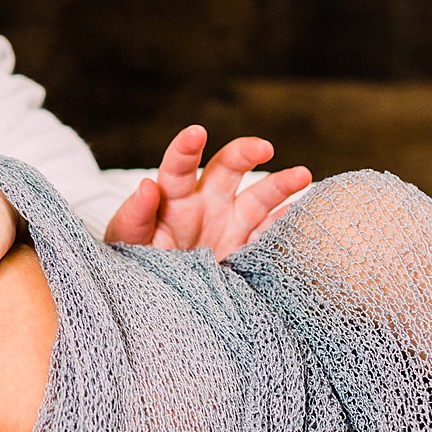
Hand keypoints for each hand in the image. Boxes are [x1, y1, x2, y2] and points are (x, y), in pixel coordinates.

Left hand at [103, 125, 310, 260]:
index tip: (196, 133)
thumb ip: (134, 216)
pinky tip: (305, 216)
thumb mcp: (126, 242)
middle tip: (262, 147)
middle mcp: (206, 204)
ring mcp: (230, 225)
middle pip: (227, 169)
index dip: (187, 149)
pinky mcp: (247, 249)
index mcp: (173, 199)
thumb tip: (146, 185)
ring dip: (280, 184)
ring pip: (258, 197)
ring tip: (302, 175)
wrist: (156, 299)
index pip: (179, 167)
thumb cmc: (134, 263)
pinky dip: (289, 224)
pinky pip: (271, 233)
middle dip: (245, 153)